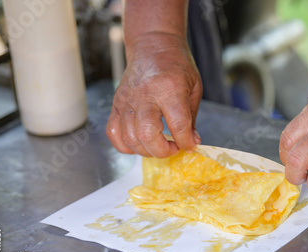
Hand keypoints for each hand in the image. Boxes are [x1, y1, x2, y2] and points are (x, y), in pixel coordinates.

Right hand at [107, 32, 202, 157]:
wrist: (152, 45)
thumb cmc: (176, 65)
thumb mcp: (194, 87)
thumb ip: (191, 117)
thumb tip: (192, 142)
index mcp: (170, 89)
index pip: (177, 124)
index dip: (185, 142)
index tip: (190, 145)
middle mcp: (146, 95)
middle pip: (147, 134)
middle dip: (162, 151)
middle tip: (172, 148)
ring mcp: (128, 100)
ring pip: (129, 137)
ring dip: (146, 150)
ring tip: (158, 146)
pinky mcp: (116, 103)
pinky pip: (113, 132)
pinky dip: (125, 145)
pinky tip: (139, 143)